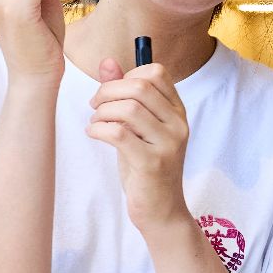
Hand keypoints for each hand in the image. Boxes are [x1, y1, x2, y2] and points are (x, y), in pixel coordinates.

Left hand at [87, 60, 189, 229]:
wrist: (161, 210)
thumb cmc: (146, 166)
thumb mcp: (136, 128)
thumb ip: (124, 95)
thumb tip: (107, 62)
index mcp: (177, 111)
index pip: (156, 73)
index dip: (127, 76)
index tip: (112, 93)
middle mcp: (178, 124)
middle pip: (139, 86)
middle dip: (107, 91)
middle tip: (95, 105)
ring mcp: (168, 144)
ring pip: (128, 108)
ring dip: (102, 112)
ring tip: (96, 123)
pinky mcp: (152, 163)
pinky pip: (119, 133)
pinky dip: (98, 129)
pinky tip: (94, 134)